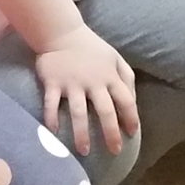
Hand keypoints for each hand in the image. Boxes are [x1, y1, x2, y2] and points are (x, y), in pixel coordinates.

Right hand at [33, 29, 139, 156]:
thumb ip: (126, 77)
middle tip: (114, 151)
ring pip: (79, 112)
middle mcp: (93, 82)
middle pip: (105, 111)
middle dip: (111, 133)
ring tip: (83, 151)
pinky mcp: (53, 83)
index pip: (126, 100)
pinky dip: (51, 118)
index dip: (131, 118)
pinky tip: (53, 133)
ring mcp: (72, 83)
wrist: (61, 33)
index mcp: (110, 76)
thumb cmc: (91, 49)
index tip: (132, 134)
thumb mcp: (115, 58)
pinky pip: (52, 104)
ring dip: (81, 133)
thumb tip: (133, 101)